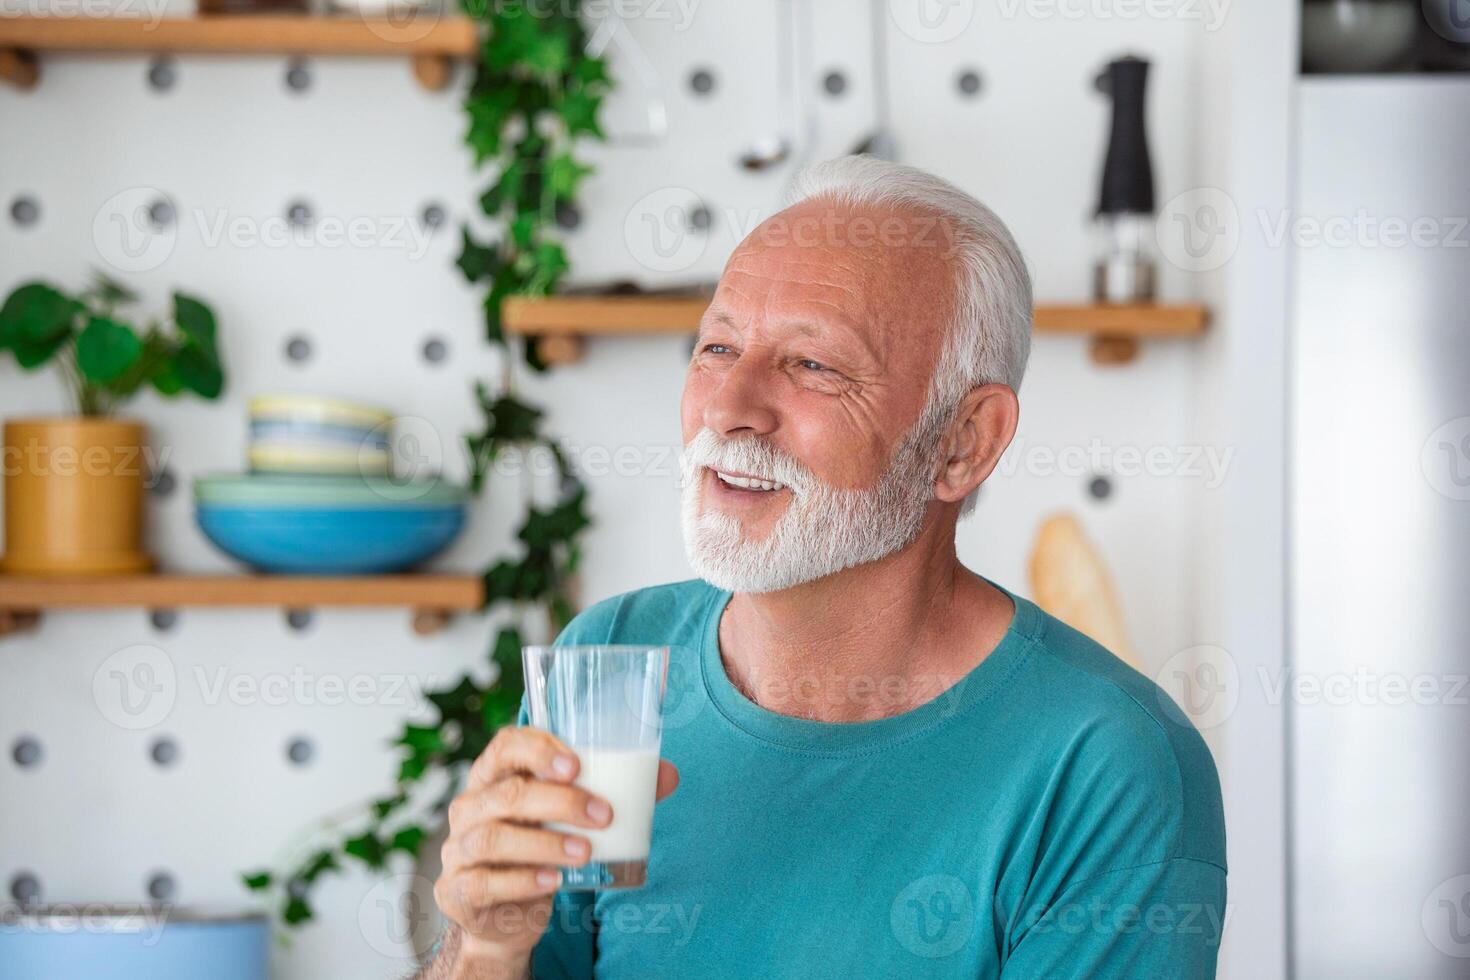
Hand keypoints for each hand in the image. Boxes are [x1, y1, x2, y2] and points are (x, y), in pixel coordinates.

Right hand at [433, 726, 679, 964]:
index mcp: (495, 776)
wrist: (506, 915)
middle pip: (508, 793)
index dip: (538, 749)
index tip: (576, 765)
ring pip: (496, 837)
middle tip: (604, 815)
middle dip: (561, 801)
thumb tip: (667, 775)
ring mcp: (459, 849)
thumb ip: (613, 793)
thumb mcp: (570, 818)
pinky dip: (522, 881)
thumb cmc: (540, 848)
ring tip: (585, 851)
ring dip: (546, 843)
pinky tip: (553, 881)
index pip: (506, 746)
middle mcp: (471, 807)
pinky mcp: (459, 890)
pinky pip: (485, 882)